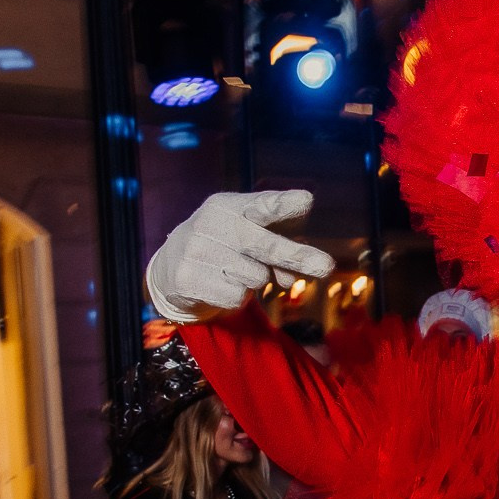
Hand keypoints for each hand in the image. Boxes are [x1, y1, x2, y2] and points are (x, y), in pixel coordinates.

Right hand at [145, 191, 332, 323]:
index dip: (283, 204)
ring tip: (234, 270)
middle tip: (327, 267)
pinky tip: (220, 284)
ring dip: (255, 281)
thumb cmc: (225, 246)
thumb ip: (277, 250)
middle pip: (266, 246)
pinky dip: (236, 297)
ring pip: (255, 277)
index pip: (262, 205)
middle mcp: (213, 223)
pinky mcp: (189, 278)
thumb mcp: (248, 236)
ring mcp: (198, 251)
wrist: (172, 267)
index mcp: (230, 206)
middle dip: (297, 257)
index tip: (306, 201)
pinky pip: (236, 297)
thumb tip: (290, 279)